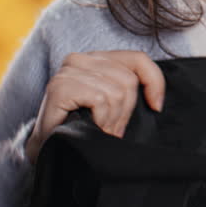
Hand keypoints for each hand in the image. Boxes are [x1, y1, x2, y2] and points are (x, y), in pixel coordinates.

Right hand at [25, 50, 165, 162]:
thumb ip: (129, 91)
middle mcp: (80, 59)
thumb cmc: (82, 126)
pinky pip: (100, 100)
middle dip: (126, 112)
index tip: (156, 107)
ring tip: (99, 128)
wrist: (48, 148)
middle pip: (129, 80)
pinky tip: (90, 126)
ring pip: (117, 92)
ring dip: (112, 119)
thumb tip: (157, 99)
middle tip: (112, 128)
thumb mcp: (113, 105)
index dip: (154, 82)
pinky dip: (101, 120)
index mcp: (96, 58)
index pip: (138, 59)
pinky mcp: (60, 87)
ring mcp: (67, 71)